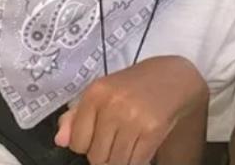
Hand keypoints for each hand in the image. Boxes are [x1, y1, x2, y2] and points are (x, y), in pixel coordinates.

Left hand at [55, 55, 208, 164]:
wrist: (174, 77)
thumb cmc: (133, 86)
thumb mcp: (102, 93)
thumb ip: (76, 116)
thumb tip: (60, 141)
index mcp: (95, 93)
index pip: (77, 143)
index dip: (86, 146)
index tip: (98, 138)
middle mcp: (113, 105)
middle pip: (96, 157)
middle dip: (104, 155)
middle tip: (116, 140)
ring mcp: (133, 118)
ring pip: (116, 162)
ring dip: (121, 159)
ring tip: (128, 143)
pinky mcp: (152, 129)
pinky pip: (136, 161)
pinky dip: (137, 160)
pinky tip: (140, 147)